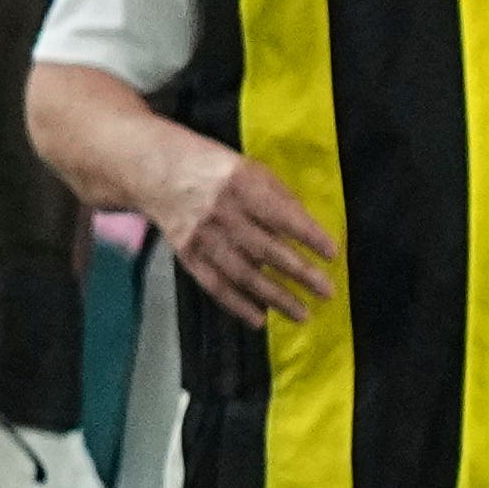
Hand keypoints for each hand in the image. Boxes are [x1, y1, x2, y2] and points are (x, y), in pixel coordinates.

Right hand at [149, 137, 334, 322]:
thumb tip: (308, 230)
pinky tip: (259, 319)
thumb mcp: (251, 169)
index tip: (332, 254)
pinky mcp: (187, 254)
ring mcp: (202, 237)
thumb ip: (279, 197)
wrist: (156, 173)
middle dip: (299, 273)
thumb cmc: (214, 169)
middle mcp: (222, 214)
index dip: (308, 236)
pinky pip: (214, 284)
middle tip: (326, 291)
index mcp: (242, 186)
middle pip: (265, 249)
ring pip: (242, 273)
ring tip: (301, 314)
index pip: (281, 215)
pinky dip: (236, 304)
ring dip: (273, 296)